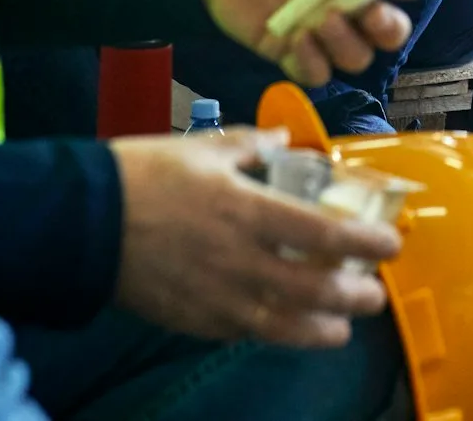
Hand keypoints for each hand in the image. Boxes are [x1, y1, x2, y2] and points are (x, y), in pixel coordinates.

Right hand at [111, 129, 397, 345]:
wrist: (81, 221)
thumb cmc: (142, 174)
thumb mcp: (201, 146)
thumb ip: (250, 146)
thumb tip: (282, 140)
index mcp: (247, 210)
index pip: (324, 233)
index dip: (365, 242)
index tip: (391, 244)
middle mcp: (240, 259)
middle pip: (313, 289)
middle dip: (354, 295)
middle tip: (373, 293)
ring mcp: (216, 296)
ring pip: (283, 325)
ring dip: (320, 330)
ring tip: (341, 329)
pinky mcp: (192, 319)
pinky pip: (241, 332)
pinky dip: (269, 333)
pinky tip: (283, 328)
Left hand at [194, 0, 424, 86]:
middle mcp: (348, 4)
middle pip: (390, 31)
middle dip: (387, 27)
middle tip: (367, 12)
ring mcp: (321, 32)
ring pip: (357, 58)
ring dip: (347, 44)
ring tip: (320, 20)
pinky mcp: (290, 52)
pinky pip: (316, 74)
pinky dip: (312, 63)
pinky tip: (295, 40)